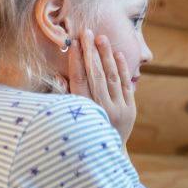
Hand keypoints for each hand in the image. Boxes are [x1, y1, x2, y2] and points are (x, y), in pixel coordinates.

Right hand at [66, 28, 136, 145]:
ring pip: (112, 77)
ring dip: (106, 55)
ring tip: (101, 38)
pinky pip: (126, 85)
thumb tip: (58, 77)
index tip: (74, 43)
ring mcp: (118, 109)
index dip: (76, 60)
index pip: (79, 80)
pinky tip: (116, 54)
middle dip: (91, 52)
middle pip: (96, 74)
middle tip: (87, 32)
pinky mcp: (130, 109)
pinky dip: (122, 69)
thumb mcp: (70, 119)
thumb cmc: (83, 133)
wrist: (106, 155)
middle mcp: (101, 108)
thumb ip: (65, 98)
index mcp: (84, 110)